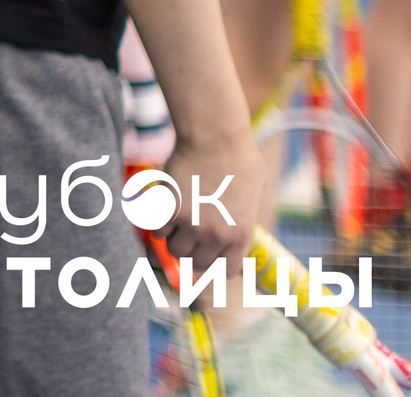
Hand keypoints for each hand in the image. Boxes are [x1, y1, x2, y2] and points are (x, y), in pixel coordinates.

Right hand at [158, 127, 259, 266]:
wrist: (216, 138)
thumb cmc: (239, 159)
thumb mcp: (253, 196)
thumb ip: (242, 218)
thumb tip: (233, 224)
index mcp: (241, 234)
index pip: (227, 271)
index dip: (216, 261)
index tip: (210, 250)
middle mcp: (216, 235)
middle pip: (197, 263)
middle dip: (193, 250)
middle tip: (188, 234)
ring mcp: (191, 223)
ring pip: (174, 250)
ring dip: (173, 238)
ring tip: (175, 221)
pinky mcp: (170, 209)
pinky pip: (157, 230)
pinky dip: (158, 222)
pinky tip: (164, 208)